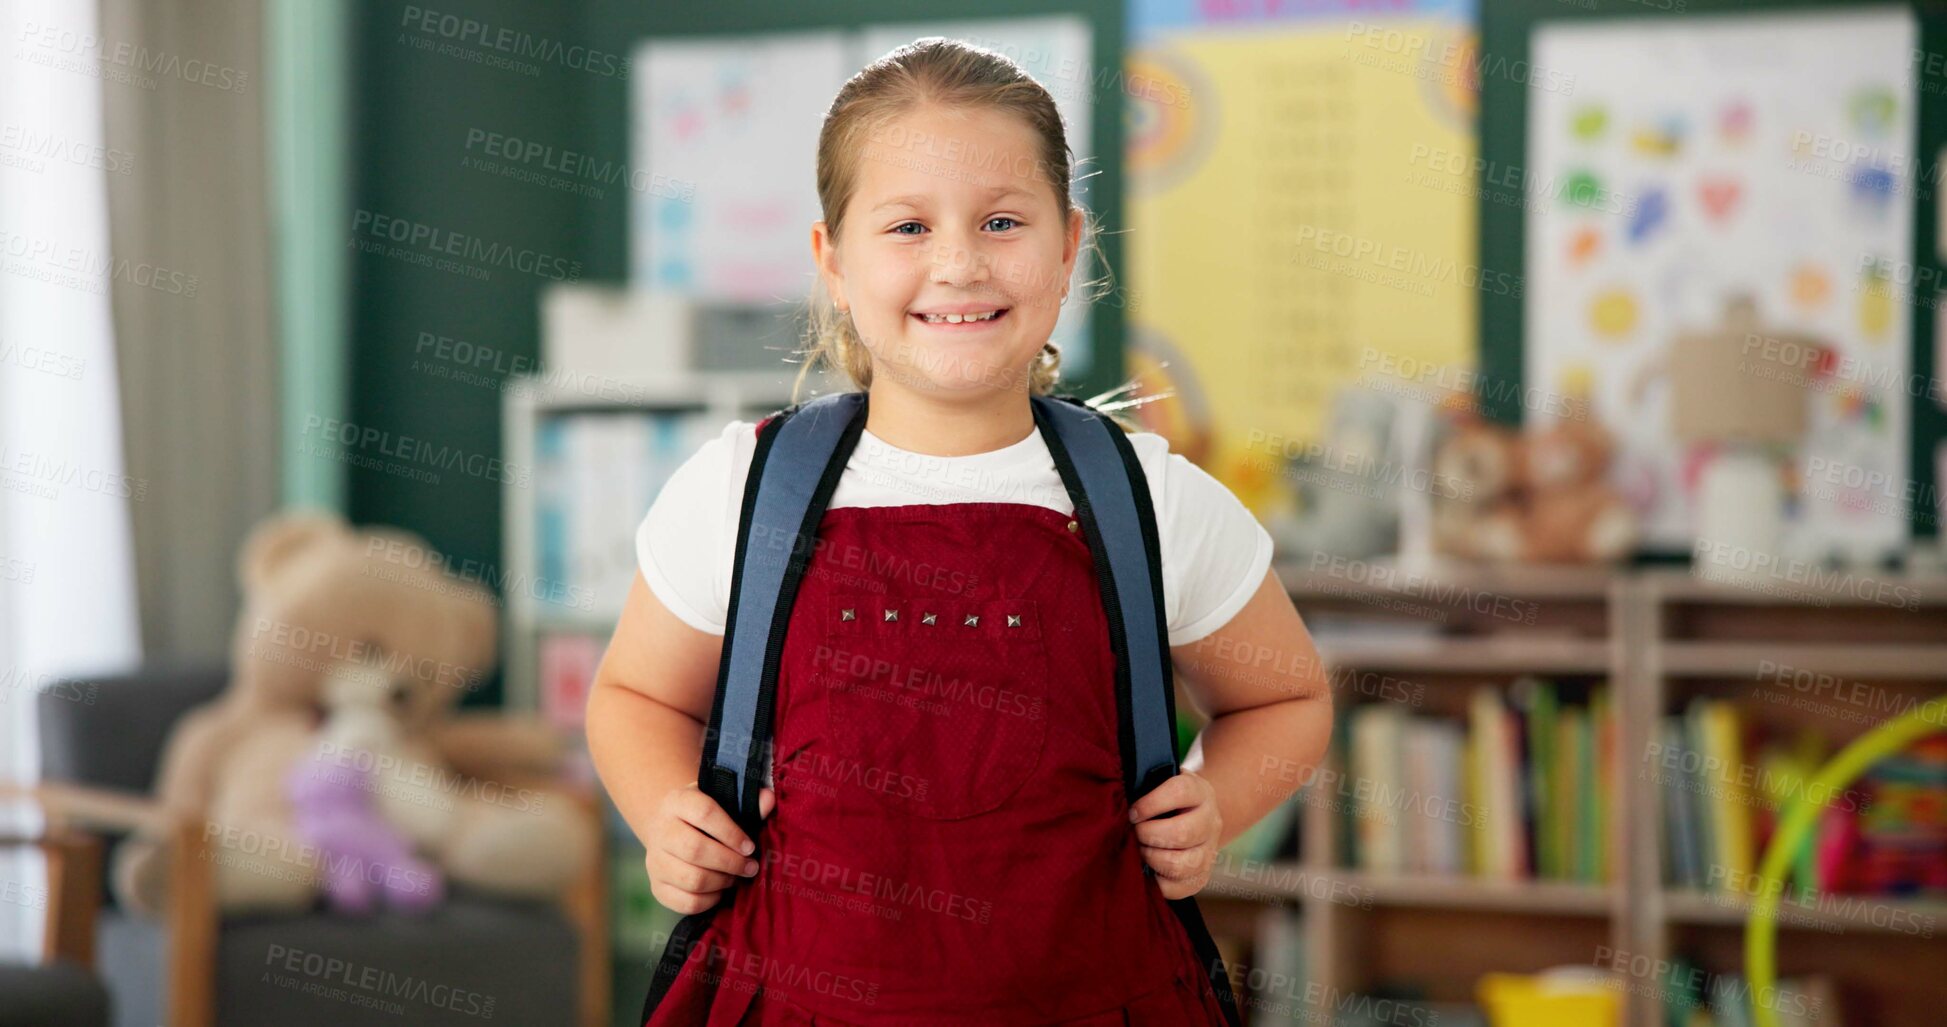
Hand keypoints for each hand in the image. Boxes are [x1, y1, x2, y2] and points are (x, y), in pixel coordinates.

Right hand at [645, 783, 775, 914]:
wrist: (670, 828)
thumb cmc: (706, 816)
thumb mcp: (722, 800)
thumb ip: (747, 802)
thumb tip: (768, 801)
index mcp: (678, 801)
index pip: (704, 813)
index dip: (731, 832)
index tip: (750, 847)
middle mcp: (661, 829)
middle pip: (694, 850)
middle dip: (730, 862)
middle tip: (750, 867)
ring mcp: (655, 860)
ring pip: (691, 879)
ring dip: (722, 882)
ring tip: (736, 878)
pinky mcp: (657, 886)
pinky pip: (686, 902)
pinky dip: (709, 900)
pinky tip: (720, 891)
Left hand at [1129, 771, 1221, 899]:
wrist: (1195, 817)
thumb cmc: (1166, 799)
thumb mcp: (1161, 783)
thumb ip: (1145, 787)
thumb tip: (1120, 802)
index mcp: (1200, 792)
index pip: (1180, 792)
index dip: (1151, 803)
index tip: (1132, 812)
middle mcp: (1210, 822)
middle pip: (1181, 833)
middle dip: (1148, 835)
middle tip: (1134, 833)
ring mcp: (1209, 852)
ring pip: (1180, 864)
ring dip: (1151, 858)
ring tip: (1139, 851)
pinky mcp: (1201, 878)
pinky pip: (1177, 888)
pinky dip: (1155, 881)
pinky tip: (1145, 868)